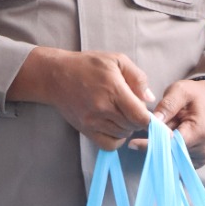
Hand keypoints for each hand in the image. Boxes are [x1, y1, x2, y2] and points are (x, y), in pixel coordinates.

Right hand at [10, 46, 152, 149]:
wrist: (54, 75)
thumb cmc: (87, 65)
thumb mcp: (117, 61)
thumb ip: (138, 78)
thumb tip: (149, 99)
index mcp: (113, 91)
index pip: (140, 117)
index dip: (150, 118)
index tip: (149, 113)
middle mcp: (102, 109)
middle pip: (133, 126)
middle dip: (139, 120)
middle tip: (133, 108)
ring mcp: (92, 121)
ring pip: (123, 135)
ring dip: (128, 127)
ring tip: (122, 113)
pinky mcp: (85, 129)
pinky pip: (108, 144)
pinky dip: (116, 138)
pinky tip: (115, 126)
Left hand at [130, 79, 204, 163]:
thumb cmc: (193, 94)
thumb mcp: (179, 91)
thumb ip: (167, 106)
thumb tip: (152, 122)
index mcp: (200, 131)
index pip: (172, 144)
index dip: (152, 144)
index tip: (133, 144)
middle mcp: (203, 148)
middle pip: (170, 153)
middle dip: (156, 143)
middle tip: (150, 129)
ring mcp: (200, 156)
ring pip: (171, 157)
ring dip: (162, 146)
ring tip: (167, 127)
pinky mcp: (196, 160)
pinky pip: (175, 160)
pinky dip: (168, 150)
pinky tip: (170, 137)